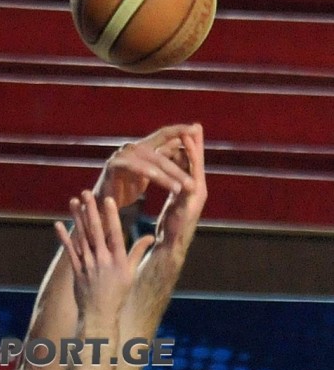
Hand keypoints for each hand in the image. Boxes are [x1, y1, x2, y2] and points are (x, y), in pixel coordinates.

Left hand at [55, 190, 153, 321]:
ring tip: (74, 201)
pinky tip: (59, 224)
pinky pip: (70, 251)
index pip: (115, 233)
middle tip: (86, 193)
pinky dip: (64, 238)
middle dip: (91, 210)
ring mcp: (89, 265)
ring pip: (82, 237)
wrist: (100, 315)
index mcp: (119, 260)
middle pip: (96, 231)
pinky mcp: (77, 271)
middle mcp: (103, 260)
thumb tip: (150, 236)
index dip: (110, 215)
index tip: (107, 199)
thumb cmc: (118, 294)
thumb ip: (138, 252)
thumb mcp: (131, 273)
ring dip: (77, 218)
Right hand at [93, 124, 196, 208]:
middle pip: (162, 152)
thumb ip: (161, 158)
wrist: (102, 205)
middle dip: (181, 165)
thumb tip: (179, 143)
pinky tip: (169, 185)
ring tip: (184, 187)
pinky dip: (154, 176)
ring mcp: (122, 155)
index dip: (179, 130)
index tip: (196, 129)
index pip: (163, 134)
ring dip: (170, 174)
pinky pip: (139, 169)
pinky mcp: (114, 165)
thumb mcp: (148, 173)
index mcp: (141, 147)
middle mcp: (132, 147)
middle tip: (196, 176)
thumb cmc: (125, 189)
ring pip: (152, 161)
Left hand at [153, 123, 206, 260]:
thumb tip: (173, 180)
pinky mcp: (193, 197)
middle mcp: (199, 188)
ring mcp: (198, 192)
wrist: (171, 244)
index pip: (191, 164)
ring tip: (190, 130)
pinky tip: (183, 146)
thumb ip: (176, 190)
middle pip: (198, 160)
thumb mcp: (175, 204)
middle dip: (196, 142)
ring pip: (197, 164)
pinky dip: (189, 158)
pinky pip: (191, 172)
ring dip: (193, 146)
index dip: (190, 148)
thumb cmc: (171, 227)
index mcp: (193, 189)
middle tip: (194, 125)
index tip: (187, 131)